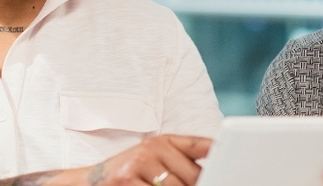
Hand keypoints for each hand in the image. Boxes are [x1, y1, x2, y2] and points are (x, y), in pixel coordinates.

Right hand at [79, 135, 211, 185]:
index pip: (201, 146)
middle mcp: (151, 149)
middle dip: (199, 185)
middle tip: (211, 183)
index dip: (220, 156)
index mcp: (163, 141)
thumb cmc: (129, 174)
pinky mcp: (127, 181)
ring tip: (167, 185)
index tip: (232, 169)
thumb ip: (182, 161)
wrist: (90, 181)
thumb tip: (215, 172)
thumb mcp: (154, 159)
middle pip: (193, 176)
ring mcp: (138, 166)